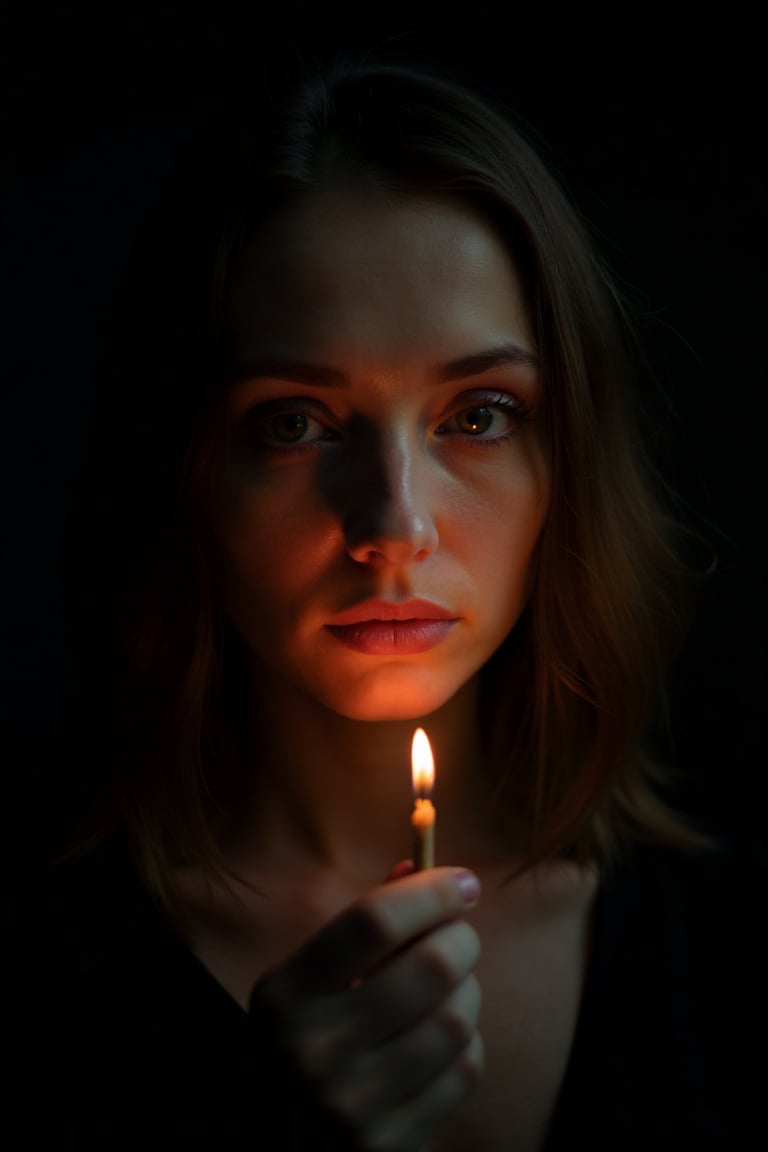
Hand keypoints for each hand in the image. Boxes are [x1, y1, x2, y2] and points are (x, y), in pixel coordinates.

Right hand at [247, 866, 482, 1150]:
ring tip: (446, 994)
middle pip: (431, 966)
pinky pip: (464, 1072)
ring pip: (457, 1020)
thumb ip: (364, 923)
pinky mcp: (387, 1145)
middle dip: (461, 939)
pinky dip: (466, 1046)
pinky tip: (440, 1044)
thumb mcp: (311, 978)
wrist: (278, 1138)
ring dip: (467, 993)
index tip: (464, 883)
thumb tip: (425, 867)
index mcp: (286, 994)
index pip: (373, 922)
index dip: (431, 892)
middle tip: (457, 938)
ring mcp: (351, 1106)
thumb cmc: (304, 1036)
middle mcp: (312, 1050)